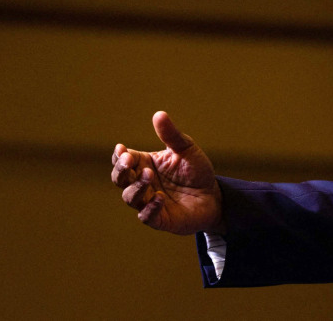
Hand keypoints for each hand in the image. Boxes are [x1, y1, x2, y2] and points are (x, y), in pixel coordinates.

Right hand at [111, 111, 222, 234]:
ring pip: (129, 197)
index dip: (119, 156)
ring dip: (136, 186)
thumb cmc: (196, 171)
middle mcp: (142, 183)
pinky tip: (159, 198)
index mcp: (144, 164)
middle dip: (120, 170)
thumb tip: (159, 114)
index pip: (123, 160)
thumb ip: (171, 135)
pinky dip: (150, 207)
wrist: (213, 196)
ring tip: (149, 175)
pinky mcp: (158, 219)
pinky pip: (146, 216)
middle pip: (119, 179)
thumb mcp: (186, 149)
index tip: (122, 149)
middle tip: (128, 161)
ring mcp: (147, 201)